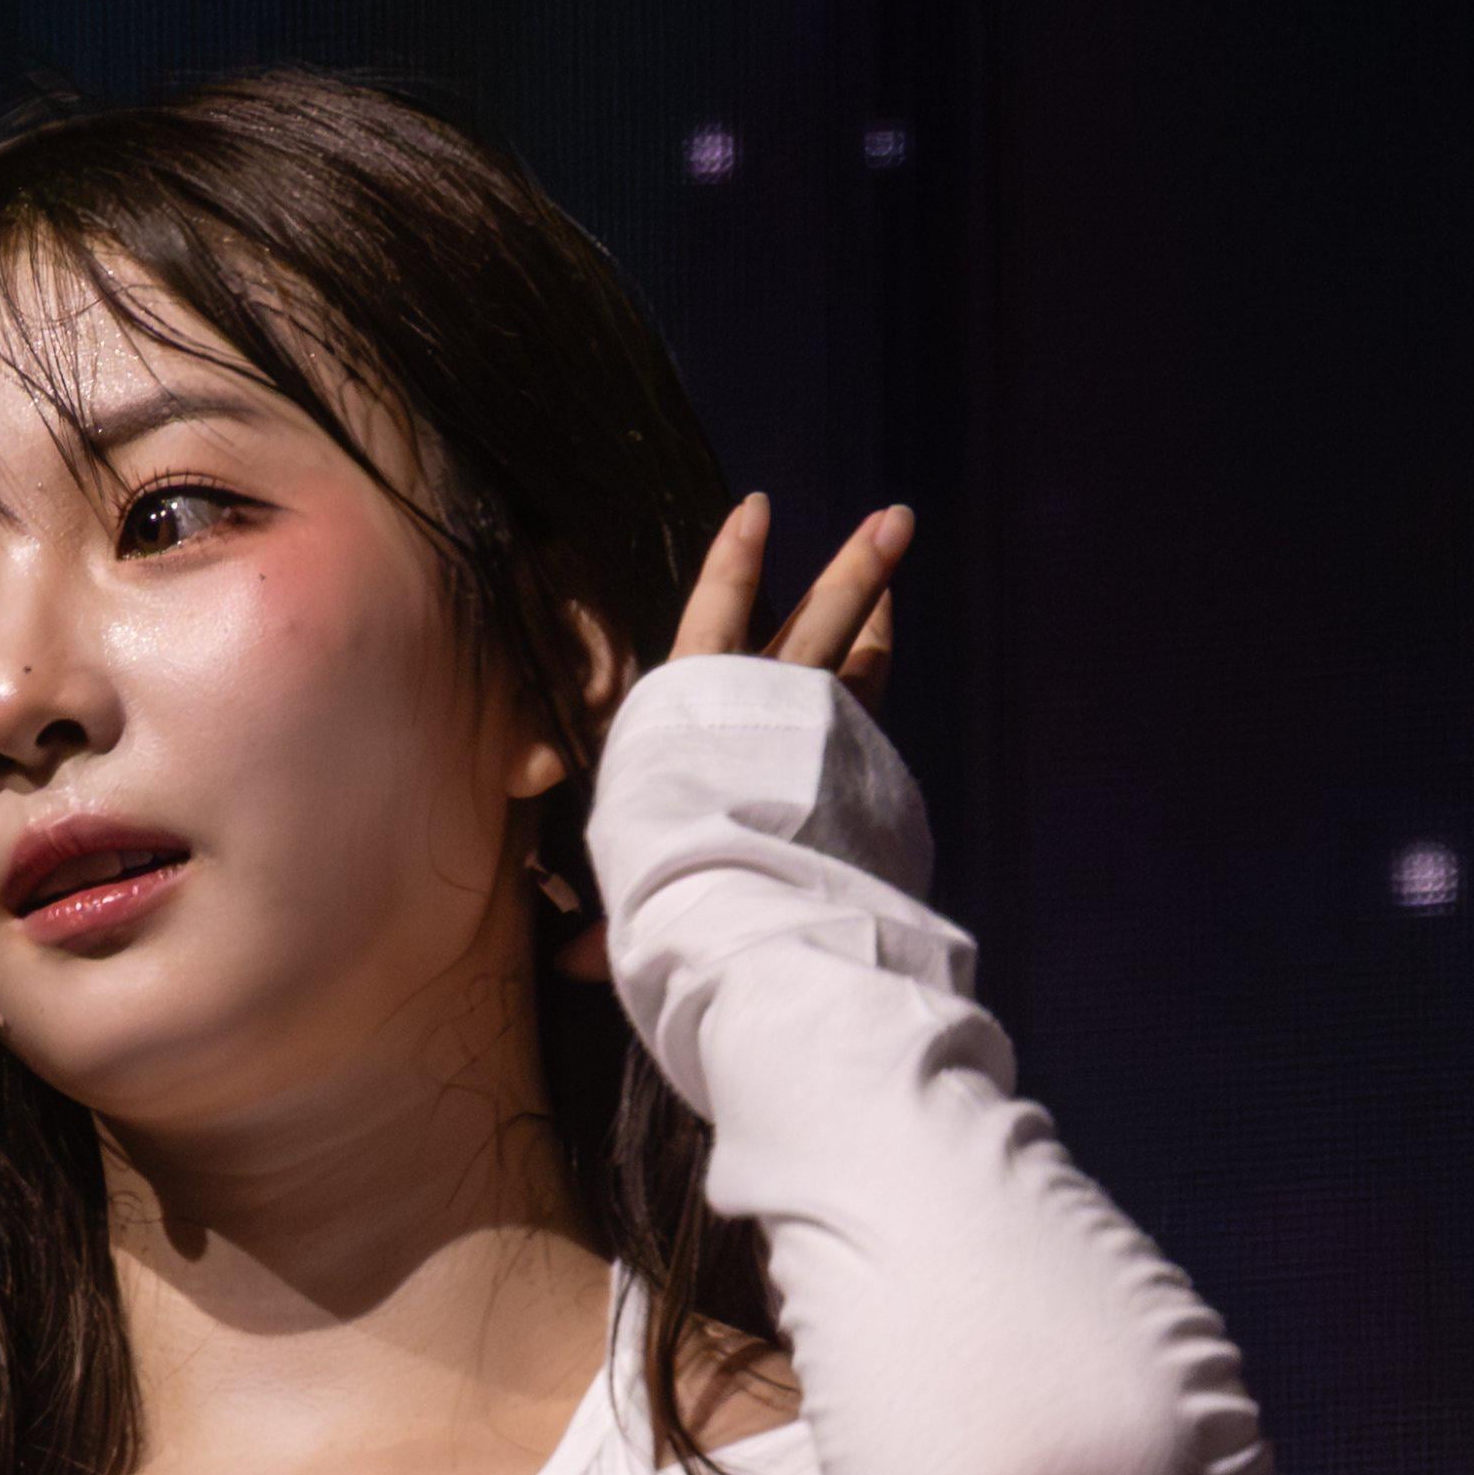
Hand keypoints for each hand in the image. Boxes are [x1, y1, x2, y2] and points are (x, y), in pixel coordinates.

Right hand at [549, 498, 914, 979]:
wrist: (748, 914)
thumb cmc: (671, 895)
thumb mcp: (636, 901)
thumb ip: (617, 926)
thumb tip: (573, 963)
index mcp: (687, 716)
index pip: (712, 617)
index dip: (733, 564)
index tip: (755, 510)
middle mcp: (761, 706)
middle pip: (817, 619)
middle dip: (854, 565)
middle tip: (894, 517)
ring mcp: (820, 733)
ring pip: (858, 652)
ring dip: (879, 593)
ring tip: (900, 539)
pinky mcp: (861, 770)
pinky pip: (872, 711)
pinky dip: (879, 675)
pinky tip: (888, 652)